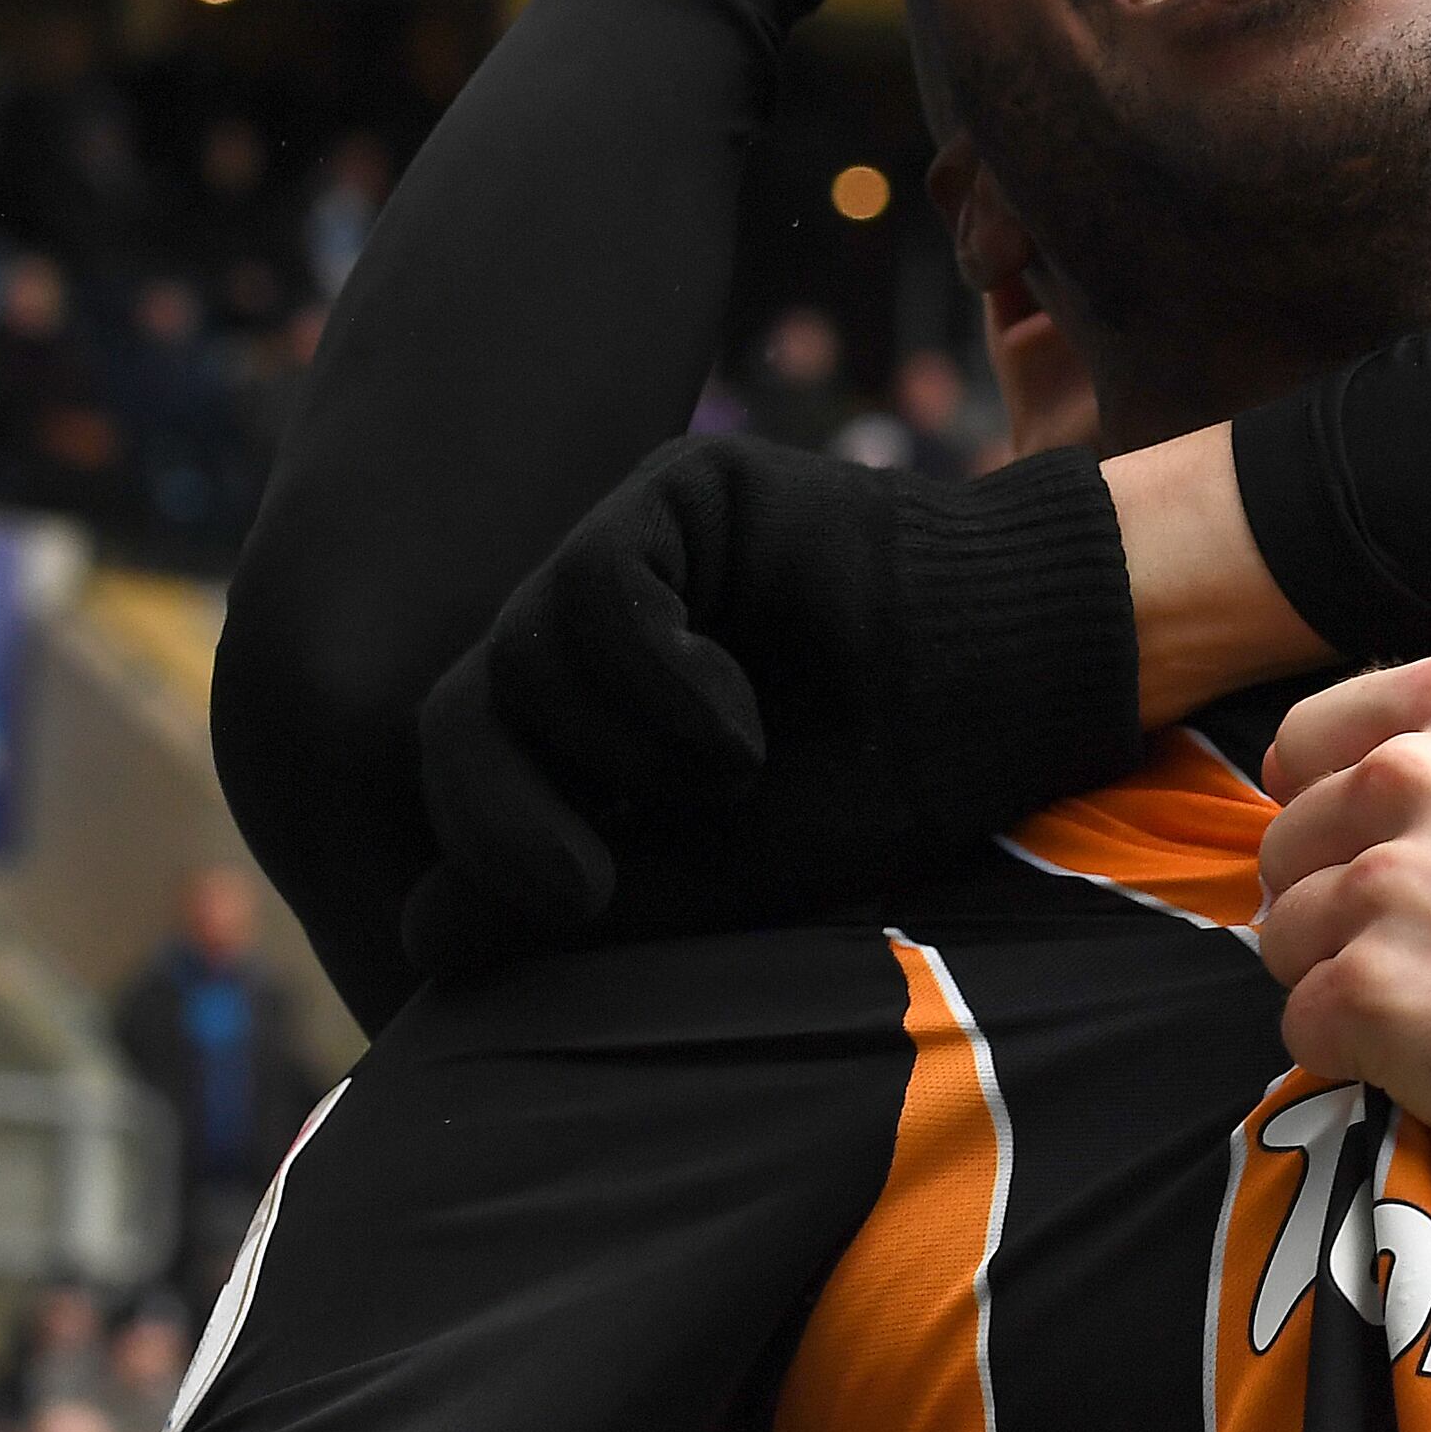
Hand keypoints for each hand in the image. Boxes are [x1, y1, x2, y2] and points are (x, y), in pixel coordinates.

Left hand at [408, 438, 1142, 961]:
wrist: (1011, 690)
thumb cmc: (881, 781)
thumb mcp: (718, 870)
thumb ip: (584, 897)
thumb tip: (419, 939)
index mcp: (593, 718)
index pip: (472, 765)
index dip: (485, 843)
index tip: (573, 907)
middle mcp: (595, 625)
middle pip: (465, 709)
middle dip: (504, 815)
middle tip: (585, 888)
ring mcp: (632, 546)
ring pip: (523, 651)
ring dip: (617, 750)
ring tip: (731, 777)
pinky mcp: (681, 492)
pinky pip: (596, 587)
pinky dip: (649, 680)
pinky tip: (731, 727)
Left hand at [1256, 656, 1430, 1211]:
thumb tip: (1343, 778)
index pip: (1305, 742)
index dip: (1321, 808)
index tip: (1364, 851)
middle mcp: (1415, 773)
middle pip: (1287, 845)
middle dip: (1331, 903)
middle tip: (1430, 948)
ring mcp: (1390, 882)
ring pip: (1285, 936)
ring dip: (1341, 978)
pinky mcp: (1373, 988)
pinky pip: (1303, 1023)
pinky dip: (1352, 1050)